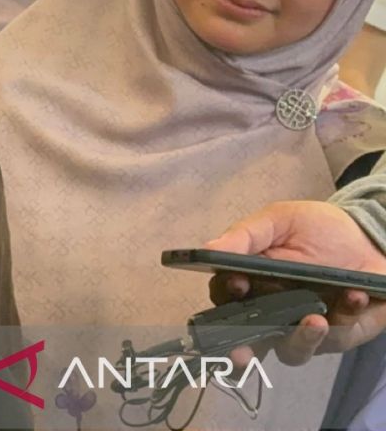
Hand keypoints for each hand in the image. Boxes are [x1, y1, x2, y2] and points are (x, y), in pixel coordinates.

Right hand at [206, 200, 385, 365]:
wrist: (370, 239)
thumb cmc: (318, 229)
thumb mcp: (280, 221)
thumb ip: (246, 236)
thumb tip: (207, 248)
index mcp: (249, 284)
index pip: (224, 300)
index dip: (225, 299)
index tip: (237, 286)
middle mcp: (269, 313)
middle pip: (246, 341)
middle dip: (240, 353)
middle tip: (241, 356)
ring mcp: (301, 328)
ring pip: (290, 351)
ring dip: (300, 340)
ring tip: (315, 321)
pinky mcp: (336, 336)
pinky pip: (336, 338)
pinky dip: (345, 316)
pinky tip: (353, 295)